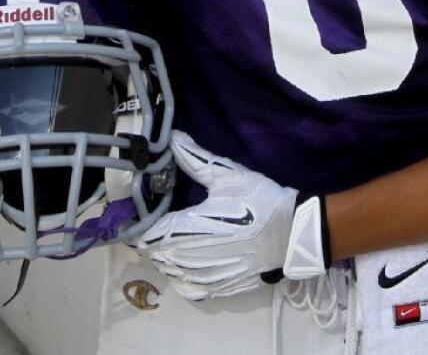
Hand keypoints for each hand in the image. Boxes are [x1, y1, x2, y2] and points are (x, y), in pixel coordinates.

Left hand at [133, 131, 324, 300]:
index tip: (135, 215)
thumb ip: (195, 159)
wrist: (292, 233)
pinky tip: (185, 264)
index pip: (149, 234)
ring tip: (167, 241)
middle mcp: (193, 256)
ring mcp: (206, 276)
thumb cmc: (259, 201)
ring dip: (164, 257)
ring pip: (170, 271)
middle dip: (150, 240)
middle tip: (152, 223)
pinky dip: (180, 276)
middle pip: (155, 254)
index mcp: (192, 227)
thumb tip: (173, 138)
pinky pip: (188, 288)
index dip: (138, 226)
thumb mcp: (228, 175)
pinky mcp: (219, 288)